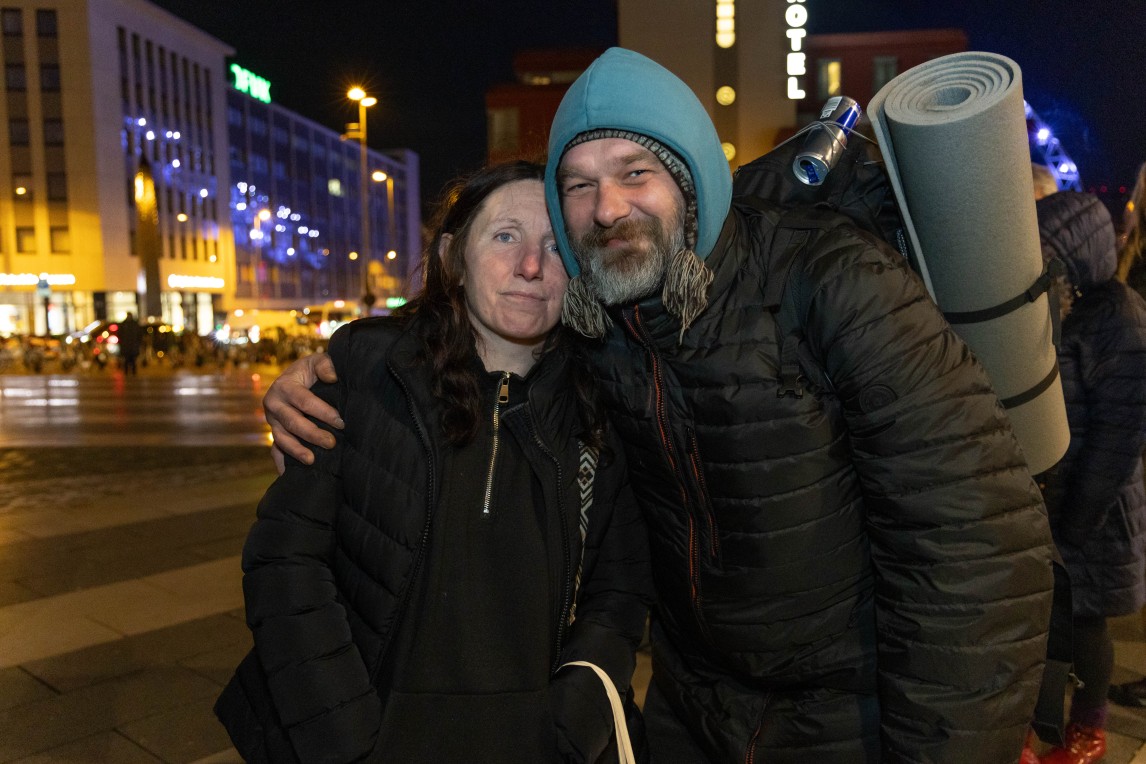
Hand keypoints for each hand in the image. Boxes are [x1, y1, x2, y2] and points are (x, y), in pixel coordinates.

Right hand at [265, 352, 341, 472]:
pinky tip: (288, 476)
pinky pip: (275, 451)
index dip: (322, 412)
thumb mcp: (317, 361)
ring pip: (281, 439)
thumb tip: (333, 376)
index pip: (303, 401)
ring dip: (296, 451)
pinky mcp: (275, 434)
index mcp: (284, 386)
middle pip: (292, 422)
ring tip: (312, 460)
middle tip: (332, 443)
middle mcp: (274, 404)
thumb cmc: (310, 371)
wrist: (296, 378)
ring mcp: (273, 422)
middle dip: (312, 434)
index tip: (340, 422)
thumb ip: (325, 365)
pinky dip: (281, 463)